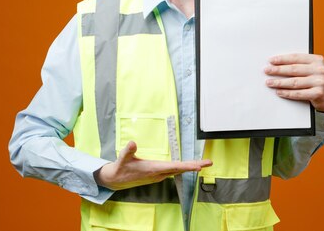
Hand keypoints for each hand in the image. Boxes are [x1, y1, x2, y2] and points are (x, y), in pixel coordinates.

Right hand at [95, 141, 212, 190]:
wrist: (115, 180)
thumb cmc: (120, 168)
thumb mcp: (122, 158)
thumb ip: (128, 151)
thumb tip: (133, 143)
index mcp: (153, 169)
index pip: (174, 167)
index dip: (187, 166)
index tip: (199, 166)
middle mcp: (158, 174)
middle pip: (180, 170)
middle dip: (194, 166)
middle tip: (209, 162)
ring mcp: (157, 176)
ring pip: (177, 171)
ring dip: (189, 167)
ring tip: (202, 164)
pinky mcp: (156, 175)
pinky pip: (172, 172)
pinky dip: (181, 168)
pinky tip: (186, 166)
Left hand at [264, 53, 323, 113]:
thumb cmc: (316, 82)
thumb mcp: (312, 70)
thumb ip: (300, 65)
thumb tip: (277, 64)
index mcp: (317, 60)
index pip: (296, 58)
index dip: (282, 59)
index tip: (271, 61)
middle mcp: (320, 69)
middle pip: (293, 69)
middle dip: (278, 70)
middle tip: (267, 70)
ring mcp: (320, 82)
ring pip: (294, 82)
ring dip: (279, 82)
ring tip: (269, 82)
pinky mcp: (319, 93)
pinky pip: (298, 93)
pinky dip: (287, 93)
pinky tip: (279, 92)